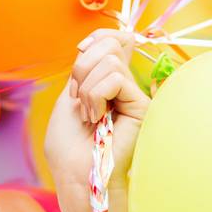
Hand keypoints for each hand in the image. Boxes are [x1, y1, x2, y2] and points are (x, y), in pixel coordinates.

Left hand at [44, 25, 150, 194]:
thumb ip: (92, 65)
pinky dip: (96, 96)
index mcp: (109, 82)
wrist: (74, 174)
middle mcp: (126, 86)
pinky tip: (98, 119)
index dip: (96, 39)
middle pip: (110, 44)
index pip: (113, 39)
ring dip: (87, 88)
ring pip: (110, 60)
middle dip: (82, 68)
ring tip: (89, 115)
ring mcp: (135, 96)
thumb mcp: (73, 93)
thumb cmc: (69, 145)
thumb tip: (123, 37)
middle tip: (79, 99)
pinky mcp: (142, 106)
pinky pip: (115, 78)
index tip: (80, 53)